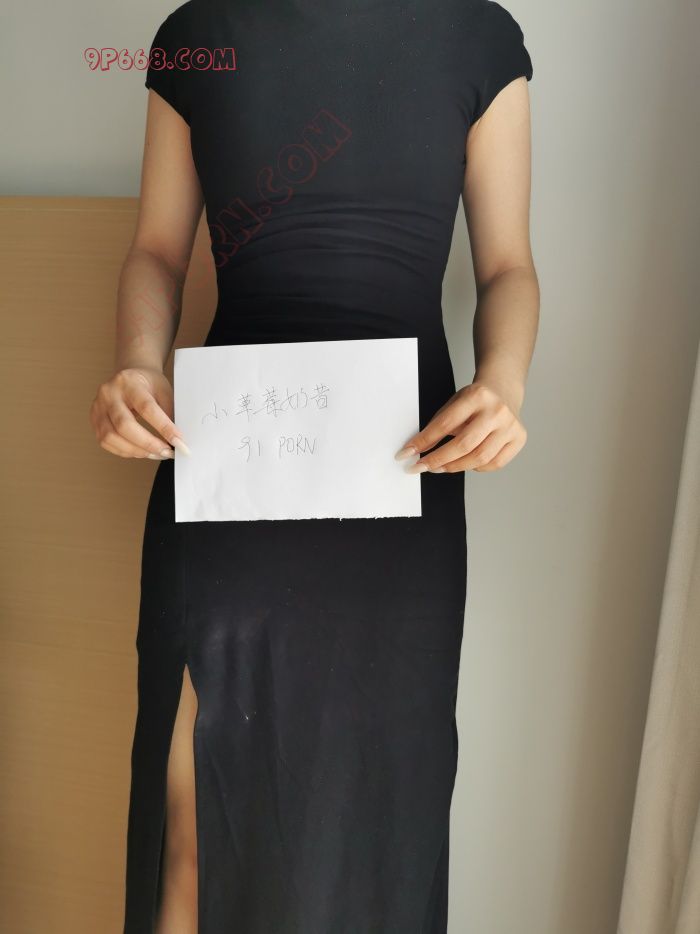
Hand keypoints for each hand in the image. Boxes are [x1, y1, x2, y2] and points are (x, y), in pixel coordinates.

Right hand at [89, 366, 189, 458]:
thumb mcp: (163, 390)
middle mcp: (109, 394)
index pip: (147, 408)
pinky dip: (125, 451)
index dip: (163, 427)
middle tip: (166, 452)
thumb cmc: (148, 384)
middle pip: (124, 425)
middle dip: (148, 444)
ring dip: (136, 451)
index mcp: (129, 382)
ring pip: (111, 437)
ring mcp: (98, 407)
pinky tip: (140, 451)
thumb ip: (169, 412)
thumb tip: (177, 439)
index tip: (178, 442)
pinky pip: (106, 442)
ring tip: (155, 454)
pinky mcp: (94, 420)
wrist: (130, 378)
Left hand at [394, 380, 526, 473]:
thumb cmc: (475, 399)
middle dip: (438, 460)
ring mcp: (511, 426)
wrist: (503, 390)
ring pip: (479, 458)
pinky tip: (466, 463)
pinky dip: (476, 467)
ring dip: (454, 467)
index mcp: (477, 396)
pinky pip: (494, 463)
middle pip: (464, 445)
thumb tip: (417, 451)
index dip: (424, 441)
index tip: (407, 453)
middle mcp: (497, 411)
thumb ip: (439, 425)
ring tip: (439, 467)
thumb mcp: (455, 403)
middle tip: (421, 467)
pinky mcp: (519, 439)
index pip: (445, 424)